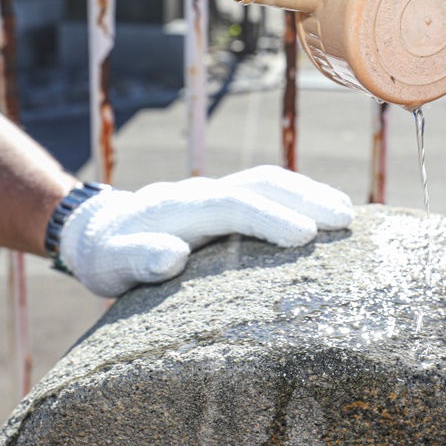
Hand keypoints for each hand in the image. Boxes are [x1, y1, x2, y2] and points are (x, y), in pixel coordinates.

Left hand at [59, 166, 353, 296]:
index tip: (306, 237)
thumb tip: (170, 256)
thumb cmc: (106, 256)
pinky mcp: (227, 198)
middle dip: (305, 198)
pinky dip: (300, 197)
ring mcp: (217, 190)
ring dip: (309, 193)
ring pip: (270, 180)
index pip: (232, 205)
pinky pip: (269, 189)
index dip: (270, 218)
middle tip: (345, 221)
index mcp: (178, 207)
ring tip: (346, 215)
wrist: (99, 229)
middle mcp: (203, 190)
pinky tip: (325, 213)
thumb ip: (135, 259)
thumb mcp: (108, 265)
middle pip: (261, 182)